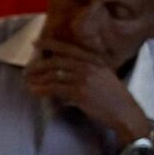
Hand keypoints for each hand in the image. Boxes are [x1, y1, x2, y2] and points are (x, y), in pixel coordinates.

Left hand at [25, 41, 150, 140]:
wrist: (126, 112)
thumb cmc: (116, 97)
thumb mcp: (105, 75)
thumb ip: (90, 68)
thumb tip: (69, 67)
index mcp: (95, 60)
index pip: (68, 48)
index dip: (50, 44)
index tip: (36, 42)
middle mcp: (89, 65)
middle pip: (57, 60)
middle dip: (39, 64)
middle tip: (27, 68)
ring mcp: (84, 78)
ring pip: (54, 74)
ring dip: (38, 78)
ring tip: (28, 82)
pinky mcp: (79, 92)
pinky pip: (55, 88)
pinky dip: (42, 90)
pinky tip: (35, 92)